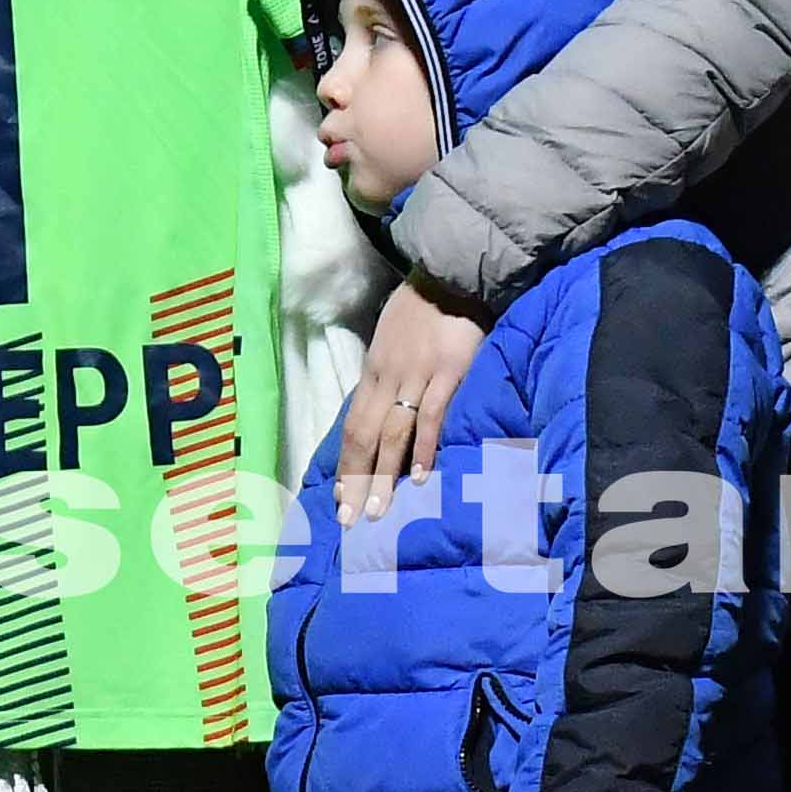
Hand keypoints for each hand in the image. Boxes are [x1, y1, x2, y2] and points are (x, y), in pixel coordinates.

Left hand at [336, 280, 484, 518]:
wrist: (451, 271)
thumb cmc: (422, 307)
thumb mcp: (392, 341)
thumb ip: (387, 376)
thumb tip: (381, 412)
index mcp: (373, 371)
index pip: (352, 426)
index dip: (345, 464)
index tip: (339, 498)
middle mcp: (388, 377)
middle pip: (364, 437)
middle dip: (355, 481)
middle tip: (350, 520)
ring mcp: (417, 375)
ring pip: (392, 433)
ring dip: (383, 475)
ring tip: (378, 510)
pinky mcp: (448, 371)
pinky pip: (431, 415)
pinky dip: (423, 447)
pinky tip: (420, 475)